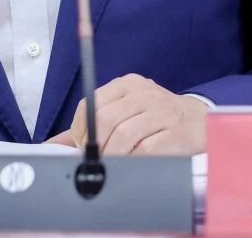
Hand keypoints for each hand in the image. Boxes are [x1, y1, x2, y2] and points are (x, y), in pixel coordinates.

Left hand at [47, 74, 206, 154]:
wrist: (198, 121)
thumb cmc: (155, 117)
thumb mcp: (125, 110)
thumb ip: (92, 124)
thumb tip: (53, 144)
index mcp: (127, 84)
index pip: (92, 103)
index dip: (81, 129)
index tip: (81, 146)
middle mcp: (143, 93)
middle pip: (106, 119)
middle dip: (95, 146)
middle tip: (95, 160)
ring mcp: (161, 112)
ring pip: (123, 136)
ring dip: (112, 156)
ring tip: (111, 166)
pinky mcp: (174, 132)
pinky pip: (145, 150)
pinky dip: (132, 161)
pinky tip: (131, 165)